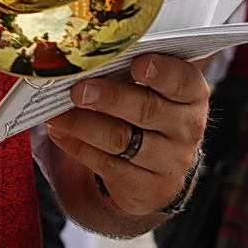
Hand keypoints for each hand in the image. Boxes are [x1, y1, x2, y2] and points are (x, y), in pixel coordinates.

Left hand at [45, 54, 209, 216]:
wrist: (148, 168)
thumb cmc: (140, 111)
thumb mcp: (145, 88)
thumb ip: (124, 71)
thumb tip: (82, 59)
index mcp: (191, 95)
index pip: (183, 80)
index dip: (162, 71)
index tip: (137, 63)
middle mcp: (186, 128)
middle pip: (147, 109)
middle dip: (109, 97)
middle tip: (78, 90)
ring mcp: (170, 161)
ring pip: (122, 139)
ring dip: (83, 123)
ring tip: (56, 112)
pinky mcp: (148, 188)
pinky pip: (108, 166)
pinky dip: (78, 147)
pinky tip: (58, 132)